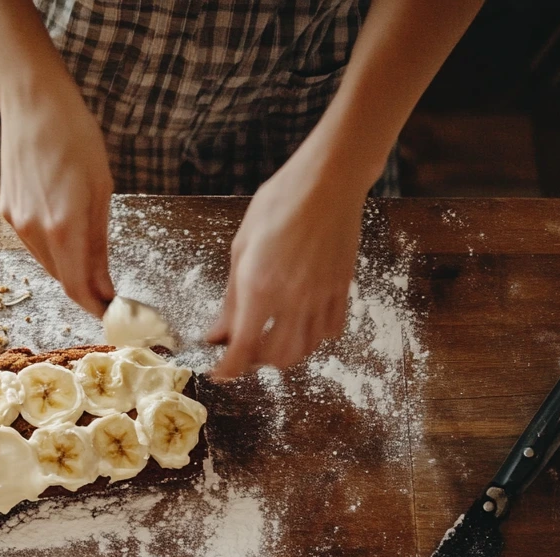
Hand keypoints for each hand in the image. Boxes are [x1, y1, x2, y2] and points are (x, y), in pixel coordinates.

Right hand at [0, 83, 114, 315]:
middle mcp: (34, 230)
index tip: (115, 313)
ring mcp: (16, 222)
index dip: (96, 307)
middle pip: (62, 279)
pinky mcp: (7, 212)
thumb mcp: (101, 190)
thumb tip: (103, 285)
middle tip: (111, 293)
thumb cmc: (76, 137)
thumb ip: (98, 243)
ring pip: (47, 264)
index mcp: (63, 226)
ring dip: (70, 271)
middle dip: (86, 292)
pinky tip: (69, 238)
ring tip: (94, 268)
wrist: (33, 103)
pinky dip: (54, 251)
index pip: (78, 287)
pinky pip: (34, 244)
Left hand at [207, 159, 365, 378]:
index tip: (219, 371)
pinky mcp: (342, 290)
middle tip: (244, 348)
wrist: (328, 182)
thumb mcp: (241, 247)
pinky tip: (301, 323)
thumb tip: (216, 333)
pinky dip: (313, 337)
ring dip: (285, 352)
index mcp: (260, 288)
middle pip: (277, 358)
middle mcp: (293, 300)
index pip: (243, 349)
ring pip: (305, 350)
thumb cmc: (279, 204)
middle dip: (256, 362)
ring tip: (271, 336)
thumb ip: (231, 298)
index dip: (228, 369)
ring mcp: (322, 297)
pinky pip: (330, 331)